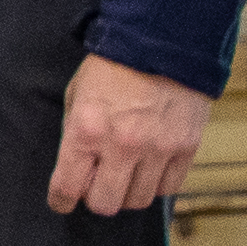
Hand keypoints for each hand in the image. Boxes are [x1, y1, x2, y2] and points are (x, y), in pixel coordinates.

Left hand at [51, 51, 213, 215]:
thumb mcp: (78, 93)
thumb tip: (76, 166)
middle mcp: (122, 145)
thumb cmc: (115, 65)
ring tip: (126, 174)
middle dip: (96, 198)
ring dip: (128, 192)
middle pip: (105, 204)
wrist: (164, 41)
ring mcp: (157, 149)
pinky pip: (169, 187)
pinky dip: (157, 183)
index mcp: (87, 130)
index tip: (62, 201)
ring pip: (139, 200)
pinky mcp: (185, 148)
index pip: (68, 187)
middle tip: (97, 184)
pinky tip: (150, 167)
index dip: (61, 200)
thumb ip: (75, 132)